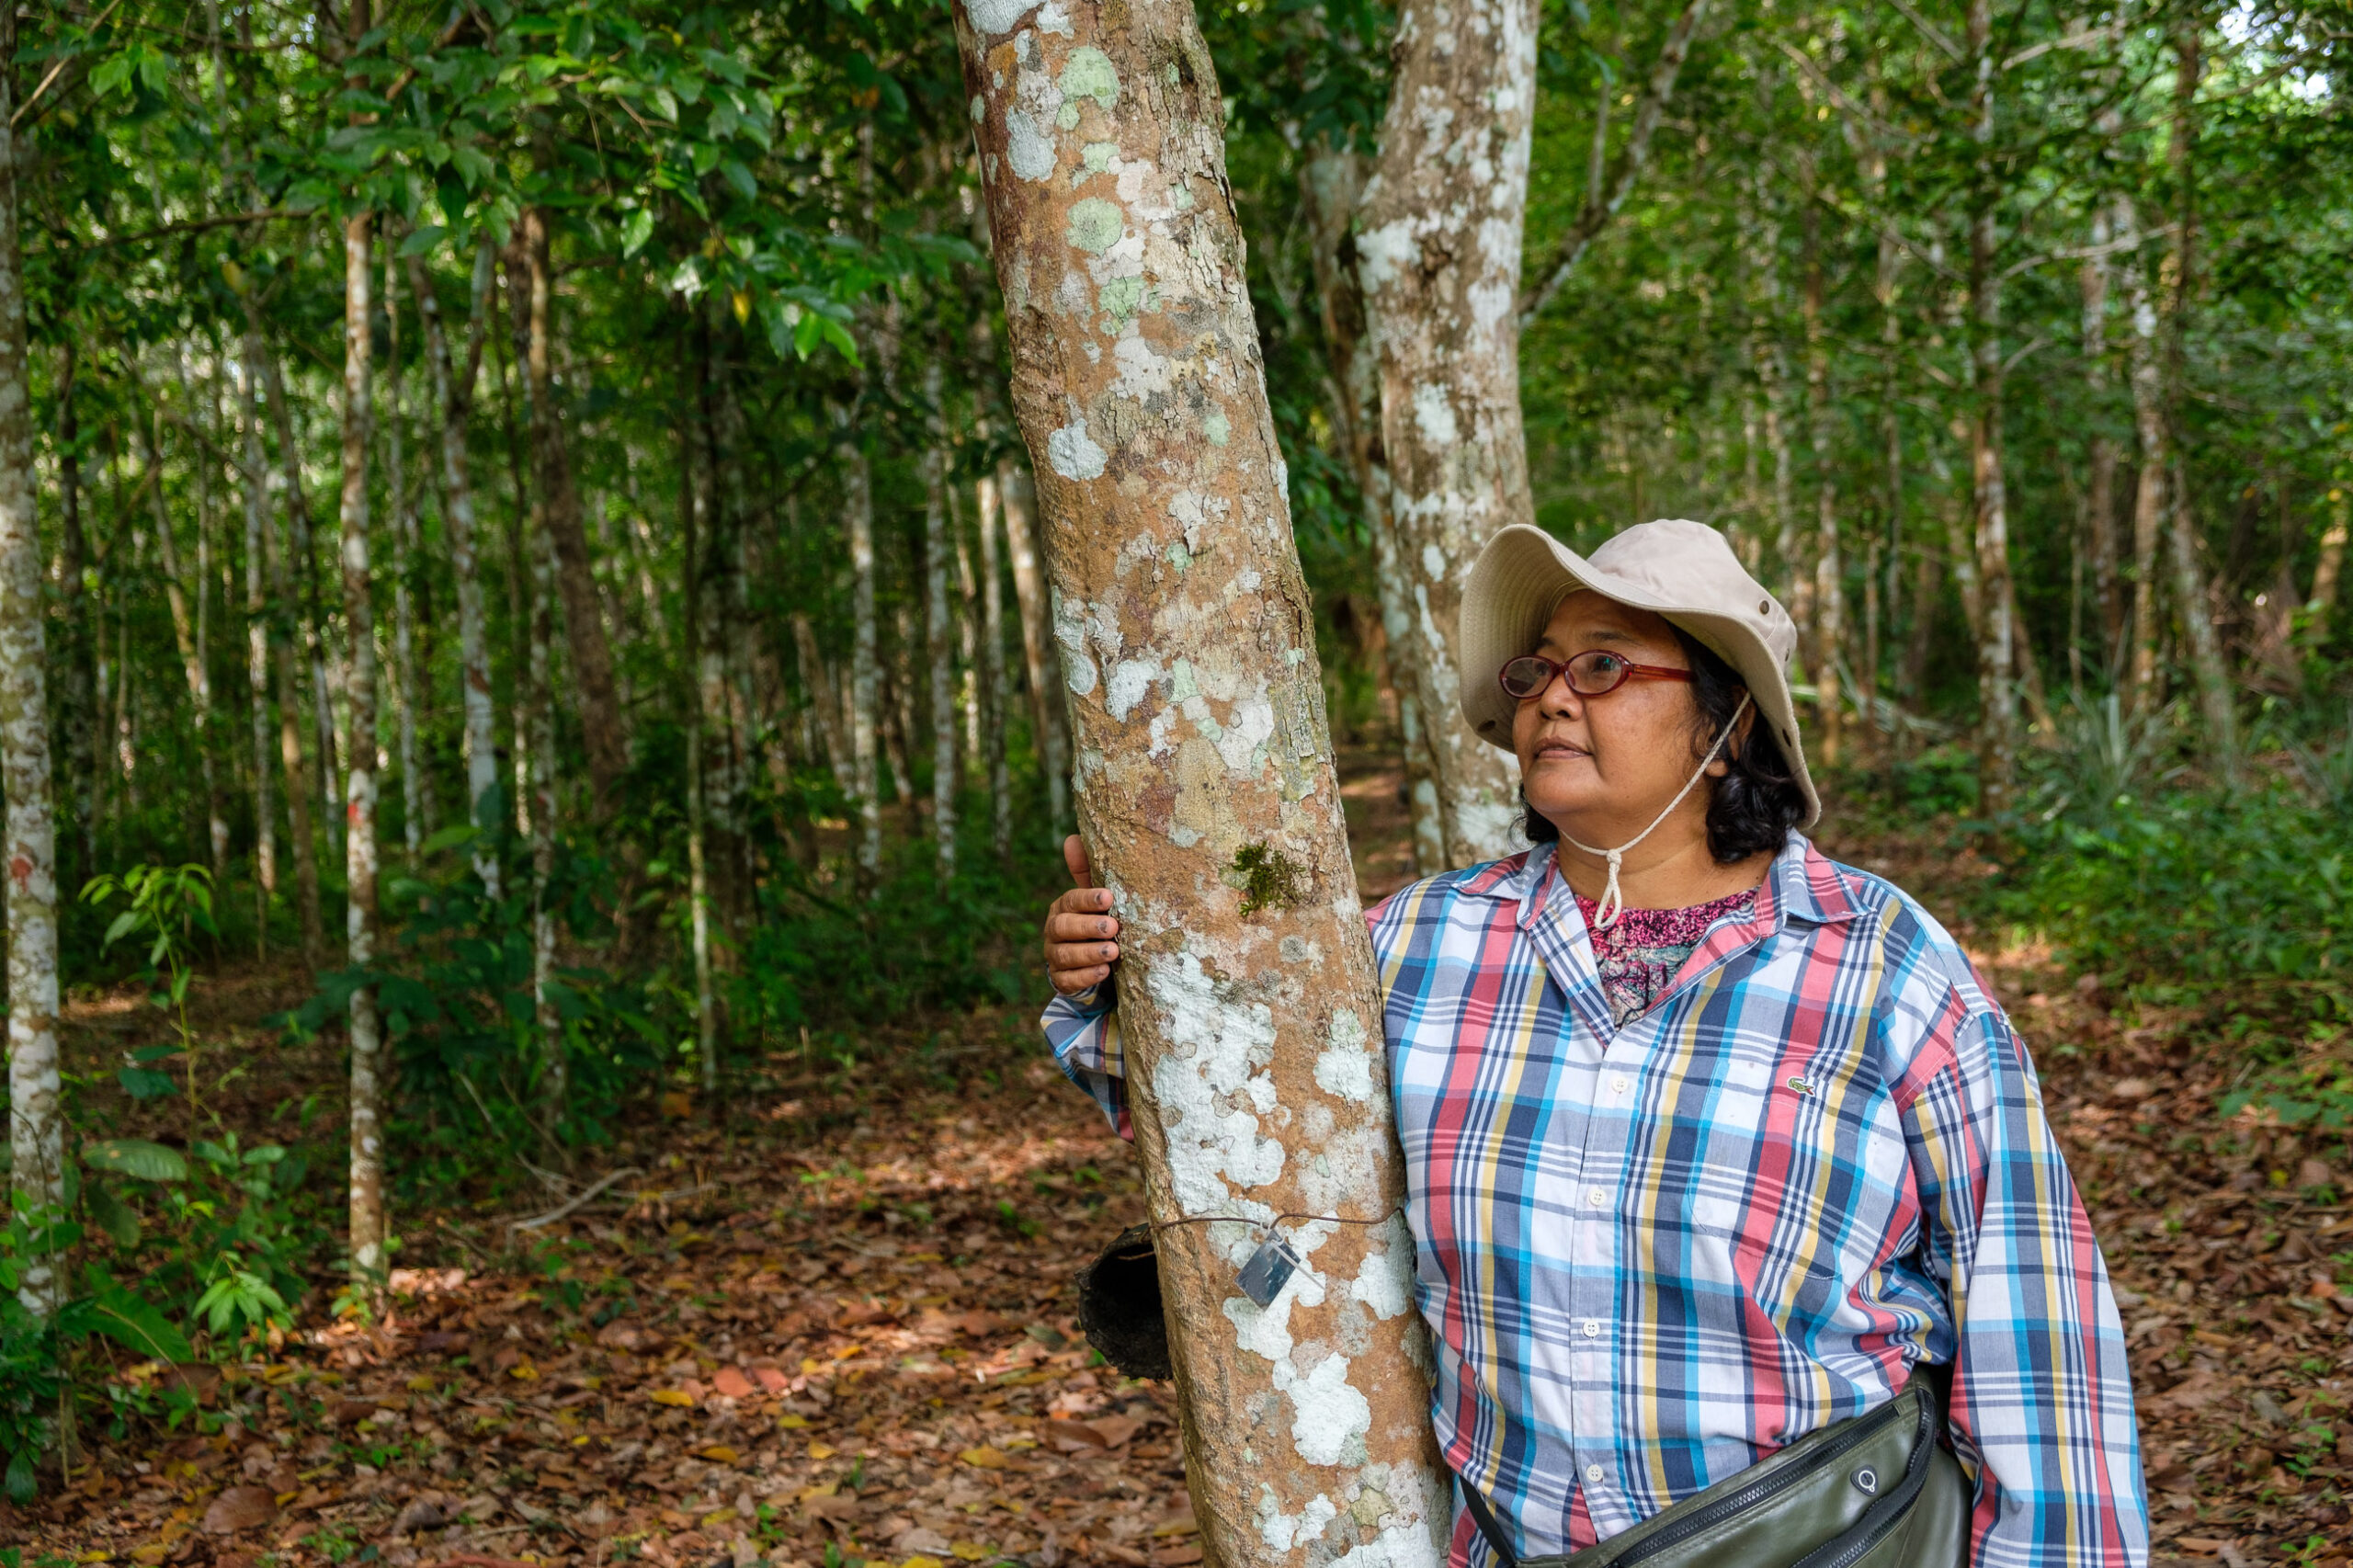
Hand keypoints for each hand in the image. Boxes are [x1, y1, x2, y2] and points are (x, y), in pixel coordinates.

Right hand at [1044, 834, 1120, 996]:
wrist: (1093, 958)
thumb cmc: (1098, 919)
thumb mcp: (1097, 898)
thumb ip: (1087, 872)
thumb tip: (1072, 838)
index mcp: (1063, 907)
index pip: (1070, 900)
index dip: (1087, 899)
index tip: (1108, 898)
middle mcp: (1054, 930)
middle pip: (1063, 928)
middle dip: (1088, 928)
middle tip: (1113, 927)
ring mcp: (1055, 956)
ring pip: (1065, 955)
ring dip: (1089, 953)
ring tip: (1113, 952)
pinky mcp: (1061, 979)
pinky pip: (1068, 980)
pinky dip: (1086, 976)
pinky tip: (1104, 971)